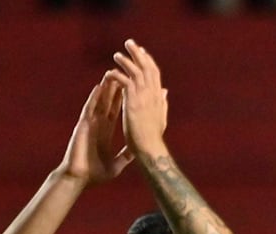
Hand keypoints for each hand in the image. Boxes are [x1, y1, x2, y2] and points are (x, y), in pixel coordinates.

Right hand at [60, 72, 131, 184]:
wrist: (79, 179)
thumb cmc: (95, 174)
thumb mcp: (117, 164)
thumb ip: (126, 155)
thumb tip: (137, 151)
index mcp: (106, 132)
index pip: (116, 112)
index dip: (123, 100)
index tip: (131, 88)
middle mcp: (98, 125)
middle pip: (108, 103)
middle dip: (115, 89)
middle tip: (123, 74)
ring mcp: (90, 124)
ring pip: (99, 102)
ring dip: (105, 89)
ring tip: (112, 74)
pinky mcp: (83, 126)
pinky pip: (89, 109)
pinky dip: (94, 98)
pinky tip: (98, 87)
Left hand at [110, 39, 168, 158]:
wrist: (150, 148)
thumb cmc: (154, 137)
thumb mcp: (161, 116)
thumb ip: (162, 101)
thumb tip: (165, 90)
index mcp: (158, 97)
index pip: (154, 73)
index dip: (148, 61)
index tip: (143, 52)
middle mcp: (152, 94)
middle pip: (146, 68)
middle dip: (138, 54)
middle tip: (130, 43)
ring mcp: (143, 97)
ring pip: (135, 72)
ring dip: (126, 61)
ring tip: (116, 55)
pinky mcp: (132, 102)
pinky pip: (124, 82)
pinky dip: (117, 75)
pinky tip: (110, 72)